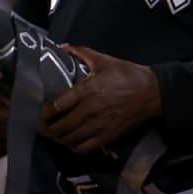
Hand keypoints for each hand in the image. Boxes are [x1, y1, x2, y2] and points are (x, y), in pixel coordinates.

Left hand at [39, 44, 160, 154]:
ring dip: (59, 138)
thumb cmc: (128, 74)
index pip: (58, 105)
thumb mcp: (103, 60)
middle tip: (40, 127)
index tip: (38, 113)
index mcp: (87, 90)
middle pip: (62, 125)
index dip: (45, 112)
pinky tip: (71, 143)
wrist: (154, 92)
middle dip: (47, 128)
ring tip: (53, 135)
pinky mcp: (110, 135)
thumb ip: (81, 52)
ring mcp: (100, 125)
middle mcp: (91, 110)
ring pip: (72, 138)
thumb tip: (63, 46)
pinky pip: (87, 147)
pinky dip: (76, 147)